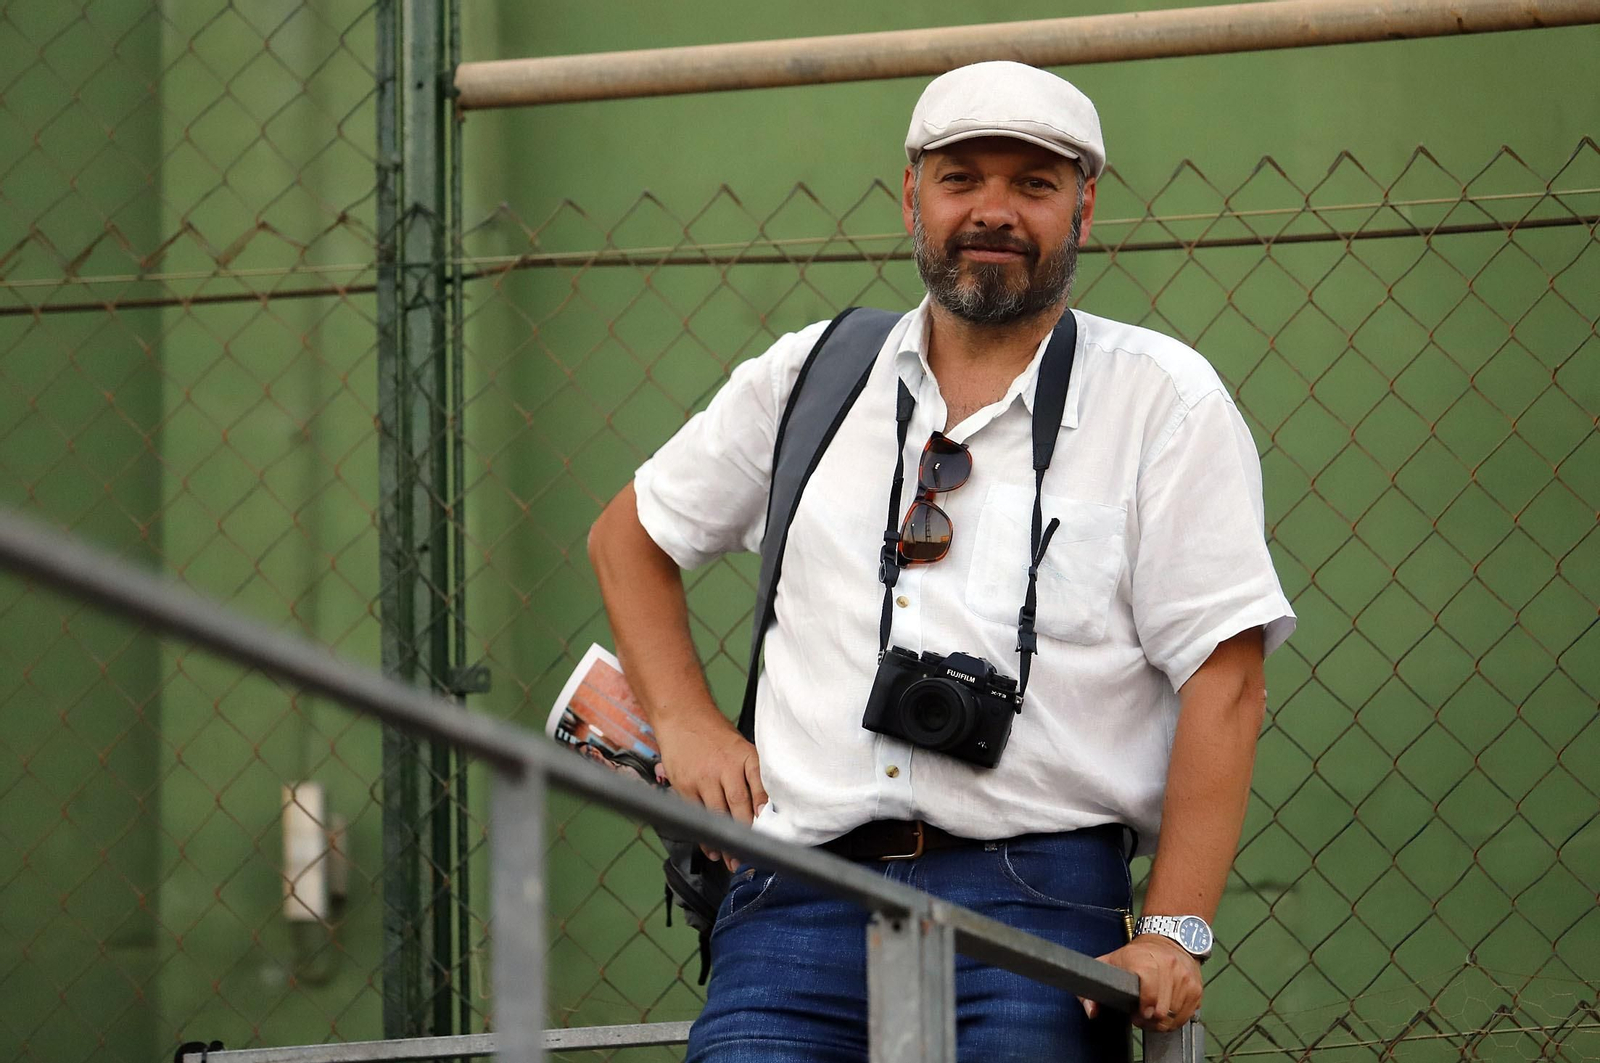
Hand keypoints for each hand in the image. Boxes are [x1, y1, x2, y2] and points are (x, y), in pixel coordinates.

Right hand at [656, 712, 766, 870]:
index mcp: (746, 757)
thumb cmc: (715, 736)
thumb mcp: (741, 749)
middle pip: (739, 807)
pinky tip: (713, 848)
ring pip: (718, 815)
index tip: (772, 833)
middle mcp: (725, 767)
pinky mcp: (685, 785)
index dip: (766, 814)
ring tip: (734, 860)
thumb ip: (753, 776)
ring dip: (727, 842)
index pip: (761, 788)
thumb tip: (765, 810)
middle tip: (754, 857)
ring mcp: (703, 777)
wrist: (682, 717)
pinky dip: (706, 834)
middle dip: (747, 836)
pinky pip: (697, 815)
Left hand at [1079, 934, 1201, 1030]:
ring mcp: (1184, 977)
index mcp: (1144, 959)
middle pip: (1162, 1009)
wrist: (1168, 939)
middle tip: (1141, 1016)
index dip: (1143, 1007)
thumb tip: (1091, 1011)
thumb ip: (1093, 988)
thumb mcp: (1109, 962)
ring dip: (1162, 1021)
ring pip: (1174, 1015)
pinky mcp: (1196, 987)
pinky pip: (1186, 1015)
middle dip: (1149, 1020)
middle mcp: (1168, 966)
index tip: (1137, 1014)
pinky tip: (1165, 1010)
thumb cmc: (1137, 954)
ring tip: (1152, 1013)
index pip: (1149, 990)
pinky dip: (1175, 1019)